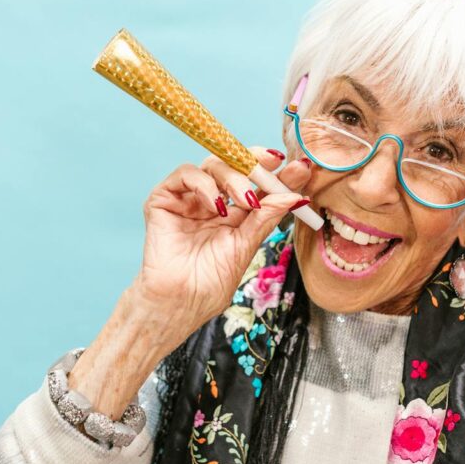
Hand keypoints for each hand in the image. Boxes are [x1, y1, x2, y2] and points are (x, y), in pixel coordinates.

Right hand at [130, 146, 311, 354]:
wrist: (181, 301)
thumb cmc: (211, 282)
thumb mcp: (246, 245)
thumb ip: (266, 217)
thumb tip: (296, 196)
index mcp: (235, 213)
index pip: (257, 183)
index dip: (277, 172)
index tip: (300, 167)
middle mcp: (212, 201)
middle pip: (236, 165)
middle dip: (258, 162)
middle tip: (274, 166)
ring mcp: (189, 198)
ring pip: (213, 164)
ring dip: (235, 178)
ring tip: (245, 201)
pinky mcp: (164, 198)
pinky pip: (185, 174)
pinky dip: (204, 184)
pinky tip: (215, 205)